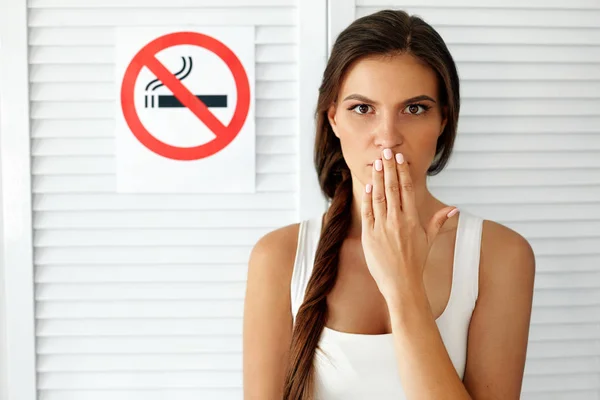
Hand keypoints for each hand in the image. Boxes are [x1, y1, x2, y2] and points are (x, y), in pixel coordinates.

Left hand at [361, 148, 457, 302]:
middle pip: (392, 188)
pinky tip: (368, 185)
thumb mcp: (429, 240)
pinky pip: (368, 212)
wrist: (402, 284)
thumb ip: (439, 221)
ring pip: (379, 197)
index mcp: (412, 220)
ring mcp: (383, 227)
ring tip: (376, 163)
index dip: (402, 172)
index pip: (407, 190)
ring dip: (377, 178)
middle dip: (388, 169)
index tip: (399, 159)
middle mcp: (398, 221)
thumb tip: (454, 208)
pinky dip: (368, 197)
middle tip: (385, 153)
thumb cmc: (416, 263)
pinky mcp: (370, 235)